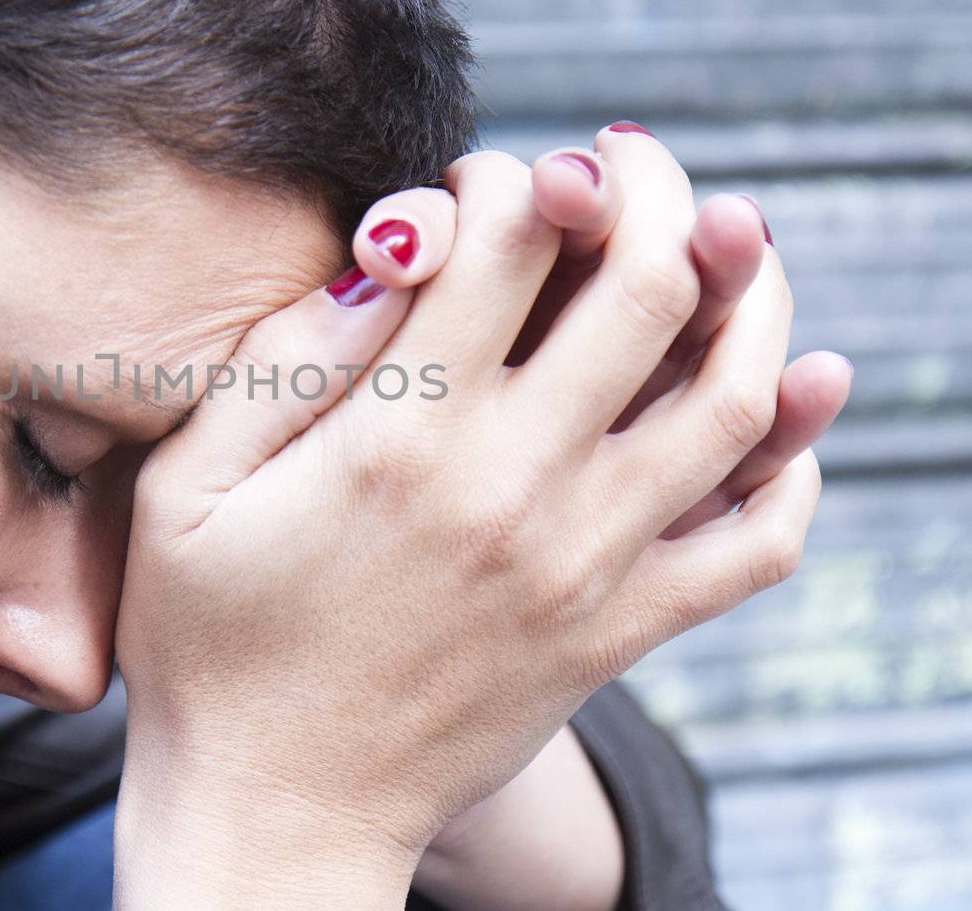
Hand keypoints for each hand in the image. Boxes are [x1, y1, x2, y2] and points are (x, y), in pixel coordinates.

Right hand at [112, 135, 839, 907]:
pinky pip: (752, 541)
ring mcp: (582, 567)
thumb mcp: (184, 489)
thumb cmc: (210, 643)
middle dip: (651, 191)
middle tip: (625, 162)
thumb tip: (383, 257)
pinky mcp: (615, 634)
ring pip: (733, 399)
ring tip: (724, 246)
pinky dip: (787, 463)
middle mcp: (511, 490)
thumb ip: (275, 363)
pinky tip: (772, 411)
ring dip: (750, 298)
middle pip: (647, 289)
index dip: (507, 177)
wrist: (275, 810)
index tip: (484, 184)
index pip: (507, 242)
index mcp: (397, 440)